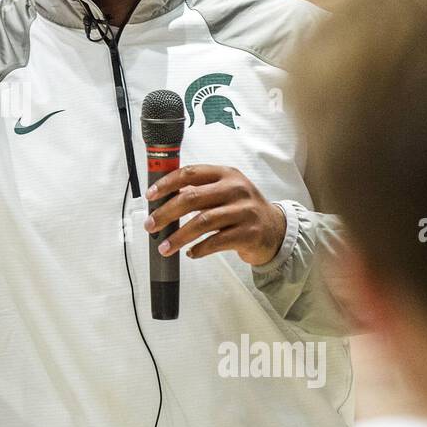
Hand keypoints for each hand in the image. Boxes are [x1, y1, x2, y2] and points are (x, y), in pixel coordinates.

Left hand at [143, 165, 285, 265]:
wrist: (276, 230)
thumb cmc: (242, 209)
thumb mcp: (225, 191)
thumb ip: (199, 190)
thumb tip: (163, 199)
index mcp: (226, 174)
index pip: (190, 173)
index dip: (167, 184)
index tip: (150, 196)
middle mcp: (235, 189)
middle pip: (192, 198)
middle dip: (166, 213)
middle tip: (151, 225)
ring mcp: (244, 211)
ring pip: (202, 222)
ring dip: (179, 236)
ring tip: (165, 247)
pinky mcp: (249, 233)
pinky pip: (217, 242)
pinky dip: (200, 249)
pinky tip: (190, 253)